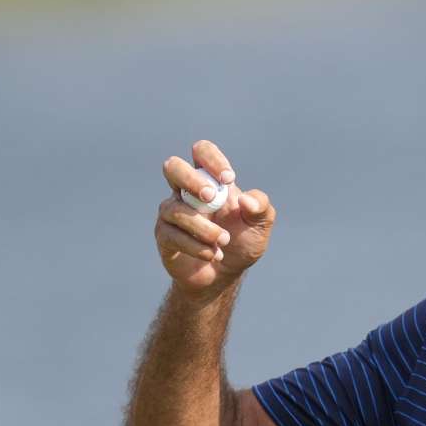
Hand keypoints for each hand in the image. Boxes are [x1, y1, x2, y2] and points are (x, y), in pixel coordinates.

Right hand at [154, 140, 276, 298]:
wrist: (225, 274)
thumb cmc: (242, 241)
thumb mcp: (260, 224)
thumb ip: (261, 207)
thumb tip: (246, 201)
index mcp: (210, 181)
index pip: (202, 152)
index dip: (212, 159)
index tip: (229, 179)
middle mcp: (186, 192)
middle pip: (172, 167)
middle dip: (191, 180)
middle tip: (211, 197)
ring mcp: (171, 213)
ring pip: (176, 209)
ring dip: (204, 228)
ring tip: (223, 241)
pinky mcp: (164, 235)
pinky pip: (173, 235)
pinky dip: (197, 247)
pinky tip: (213, 255)